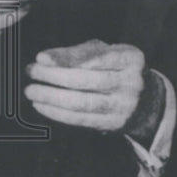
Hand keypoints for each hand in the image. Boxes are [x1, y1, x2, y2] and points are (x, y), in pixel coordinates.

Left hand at [25, 40, 149, 132]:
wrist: (144, 100)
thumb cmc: (114, 69)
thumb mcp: (104, 53)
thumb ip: (76, 53)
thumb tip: (44, 59)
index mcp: (131, 58)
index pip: (96, 56)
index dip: (67, 58)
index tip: (41, 58)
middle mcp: (132, 82)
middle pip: (87, 80)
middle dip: (54, 76)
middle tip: (31, 72)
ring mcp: (124, 105)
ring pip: (82, 102)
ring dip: (52, 97)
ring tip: (32, 91)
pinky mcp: (114, 124)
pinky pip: (81, 119)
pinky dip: (58, 113)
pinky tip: (42, 105)